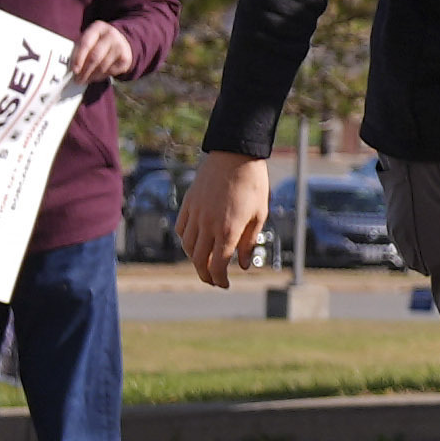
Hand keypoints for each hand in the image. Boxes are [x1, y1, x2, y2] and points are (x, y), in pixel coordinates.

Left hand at [76, 22, 136, 83]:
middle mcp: (111, 35)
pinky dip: (101, 77)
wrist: (121, 40)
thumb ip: (79, 50)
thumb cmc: (99, 41)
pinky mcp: (125, 58)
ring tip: (85, 80)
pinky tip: (96, 77)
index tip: (74, 70)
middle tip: (78, 79)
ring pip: (102, 67)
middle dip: (85, 71)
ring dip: (92, 76)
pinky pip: (110, 72)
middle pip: (95, 57)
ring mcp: (120, 46)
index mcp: (98, 27)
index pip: (86, 44)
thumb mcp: (89, 39)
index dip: (79, 58)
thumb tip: (72, 67)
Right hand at [180, 152, 272, 288]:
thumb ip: (249, 243)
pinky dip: (185, 241)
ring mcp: (196, 214)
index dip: (220, 279)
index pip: (219, 265)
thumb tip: (242, 266)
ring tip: (204, 263)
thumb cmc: (253, 185)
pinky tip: (194, 242)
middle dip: (205, 276)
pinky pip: (181, 229)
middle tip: (213, 281)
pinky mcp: (189, 203)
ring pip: (187, 247)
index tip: (224, 285)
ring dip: (194, 260)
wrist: (235, 155)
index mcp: (228, 230)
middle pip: (199, 261)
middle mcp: (208, 225)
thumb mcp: (259, 215)